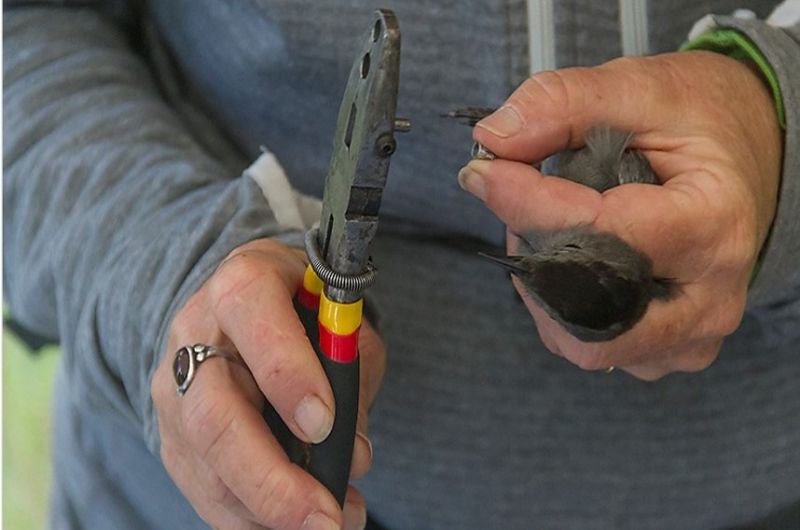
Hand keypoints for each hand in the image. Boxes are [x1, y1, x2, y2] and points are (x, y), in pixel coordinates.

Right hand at [152, 238, 384, 529]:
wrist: (246, 313)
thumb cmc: (306, 312)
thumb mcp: (341, 322)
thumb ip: (351, 376)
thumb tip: (353, 457)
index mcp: (243, 283)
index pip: (250, 313)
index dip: (285, 370)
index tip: (323, 426)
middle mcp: (196, 333)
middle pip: (213, 413)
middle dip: (271, 477)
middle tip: (325, 516)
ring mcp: (175, 389)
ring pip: (204, 463)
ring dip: (267, 510)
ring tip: (328, 525)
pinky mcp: (172, 435)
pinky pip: (202, 489)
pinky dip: (250, 519)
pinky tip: (292, 525)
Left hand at [460, 51, 781, 379]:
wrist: (738, 164)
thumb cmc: (694, 125)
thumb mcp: (639, 89)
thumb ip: (563, 103)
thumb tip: (493, 139)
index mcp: (715, 224)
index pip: (602, 236)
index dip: (529, 205)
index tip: (485, 171)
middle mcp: (709, 298)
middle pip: (587, 314)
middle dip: (535, 256)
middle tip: (521, 203)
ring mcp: (690, 336)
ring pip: (580, 339)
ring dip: (543, 285)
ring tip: (553, 225)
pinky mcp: (667, 351)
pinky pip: (590, 345)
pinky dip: (560, 305)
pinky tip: (570, 258)